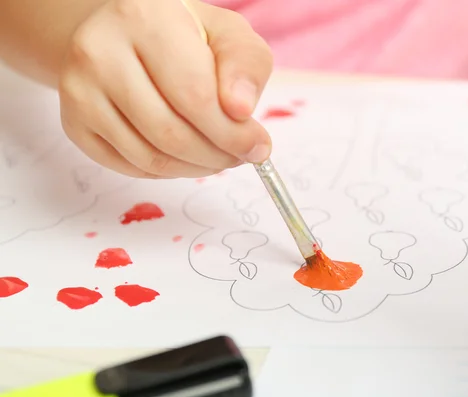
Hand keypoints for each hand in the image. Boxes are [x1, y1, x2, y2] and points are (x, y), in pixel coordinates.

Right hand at [58, 0, 272, 178]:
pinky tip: (188, 156)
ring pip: (150, 157)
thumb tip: (241, 111)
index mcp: (143, 19)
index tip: (259, 146)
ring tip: (219, 157)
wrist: (127, 37)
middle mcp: (99, 51)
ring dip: (196, 168)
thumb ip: (245, 66)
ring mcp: (78, 90)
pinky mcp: (74, 124)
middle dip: (218, 155)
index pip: (194, 95)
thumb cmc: (186, 37)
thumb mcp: (228, 35)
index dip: (233, 133)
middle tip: (241, 157)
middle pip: (170, 132)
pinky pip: (131, 167)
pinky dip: (169, 172)